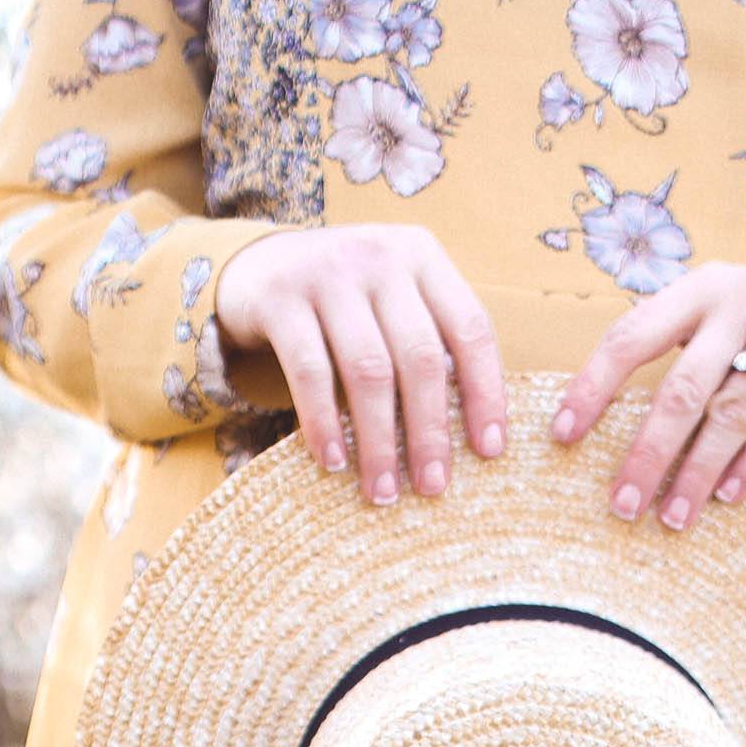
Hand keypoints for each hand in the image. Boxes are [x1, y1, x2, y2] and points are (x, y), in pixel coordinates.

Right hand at [214, 225, 505, 504]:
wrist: (256, 267)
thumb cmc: (345, 304)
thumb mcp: (393, 302)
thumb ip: (430, 342)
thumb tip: (472, 436)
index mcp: (422, 256)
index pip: (470, 329)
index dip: (485, 393)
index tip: (489, 451)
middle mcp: (380, 256)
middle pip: (420, 357)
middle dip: (429, 431)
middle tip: (432, 487)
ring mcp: (328, 272)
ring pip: (369, 370)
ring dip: (379, 440)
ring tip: (383, 490)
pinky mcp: (280, 297)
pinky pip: (310, 372)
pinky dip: (324, 423)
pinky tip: (334, 461)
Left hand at [548, 264, 745, 531]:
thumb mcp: (708, 316)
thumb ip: (664, 347)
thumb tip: (586, 420)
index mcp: (697, 289)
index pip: (631, 336)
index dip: (593, 386)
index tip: (562, 436)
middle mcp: (741, 303)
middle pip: (684, 387)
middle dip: (649, 451)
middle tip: (622, 504)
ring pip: (734, 412)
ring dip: (700, 470)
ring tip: (673, 516)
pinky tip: (728, 497)